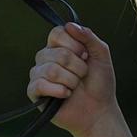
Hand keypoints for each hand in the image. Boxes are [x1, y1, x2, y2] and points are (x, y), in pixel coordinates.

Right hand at [26, 22, 119, 136]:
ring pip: (51, 70)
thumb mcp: (101, 55)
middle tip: (83, 75)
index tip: (85, 55)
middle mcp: (46, 57)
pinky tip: (66, 94)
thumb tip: (70, 25)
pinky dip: (59, 90)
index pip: (57, 33)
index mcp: (59, 46)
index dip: (73, 44)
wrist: (98, 111)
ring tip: (76, 87)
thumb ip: (89, 37)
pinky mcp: (34, 92)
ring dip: (71, 80)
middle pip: (57, 53)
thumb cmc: (100, 83)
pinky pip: (40, 84)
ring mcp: (38, 74)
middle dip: (77, 67)